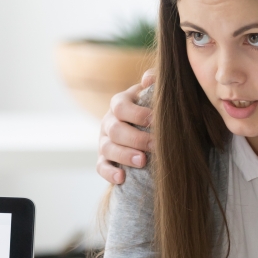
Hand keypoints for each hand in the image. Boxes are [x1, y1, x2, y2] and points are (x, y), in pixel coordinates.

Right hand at [97, 69, 156, 183]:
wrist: (145, 127)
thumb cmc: (152, 108)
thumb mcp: (153, 92)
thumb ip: (154, 82)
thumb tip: (149, 79)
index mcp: (119, 103)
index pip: (121, 106)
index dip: (138, 114)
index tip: (157, 121)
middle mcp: (109, 122)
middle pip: (115, 130)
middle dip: (136, 138)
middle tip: (155, 144)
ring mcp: (104, 141)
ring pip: (108, 149)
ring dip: (125, 155)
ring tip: (143, 161)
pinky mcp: (103, 159)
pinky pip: (101, 167)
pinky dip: (109, 173)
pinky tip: (122, 178)